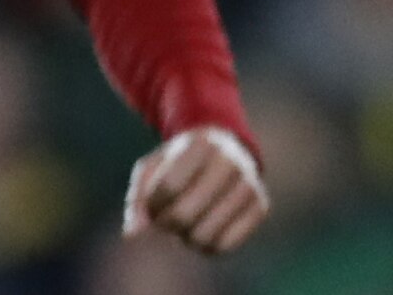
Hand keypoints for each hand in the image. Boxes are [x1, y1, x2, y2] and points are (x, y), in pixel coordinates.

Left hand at [123, 125, 265, 254]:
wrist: (224, 147)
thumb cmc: (178, 161)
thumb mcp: (152, 168)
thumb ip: (137, 200)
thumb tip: (131, 235)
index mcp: (199, 144)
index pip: (168, 187)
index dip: (153, 204)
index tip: (152, 205)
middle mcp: (229, 162)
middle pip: (184, 214)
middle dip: (166, 225)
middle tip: (165, 221)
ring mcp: (249, 185)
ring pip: (205, 235)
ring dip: (185, 238)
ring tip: (182, 227)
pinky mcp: (261, 206)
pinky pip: (227, 245)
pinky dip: (206, 248)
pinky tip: (200, 234)